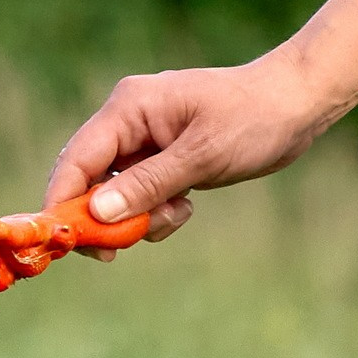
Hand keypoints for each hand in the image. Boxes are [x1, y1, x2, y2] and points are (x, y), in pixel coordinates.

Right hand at [41, 50, 340, 247]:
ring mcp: (146, 141)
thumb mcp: (202, 155)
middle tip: (118, 251)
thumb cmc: (254, 119)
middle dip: (104, 217)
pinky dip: (158, 212)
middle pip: (89, 179)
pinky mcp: (163, 160)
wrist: (296, 106)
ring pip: (116, 195)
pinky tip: (187, 205)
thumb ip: (148, 184)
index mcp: (130, 108)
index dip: (63, 200)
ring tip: (180, 212)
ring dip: (140, 217)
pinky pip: (142, 196)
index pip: (78, 158)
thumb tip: (96, 212)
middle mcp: (130, 122)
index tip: (61, 240)